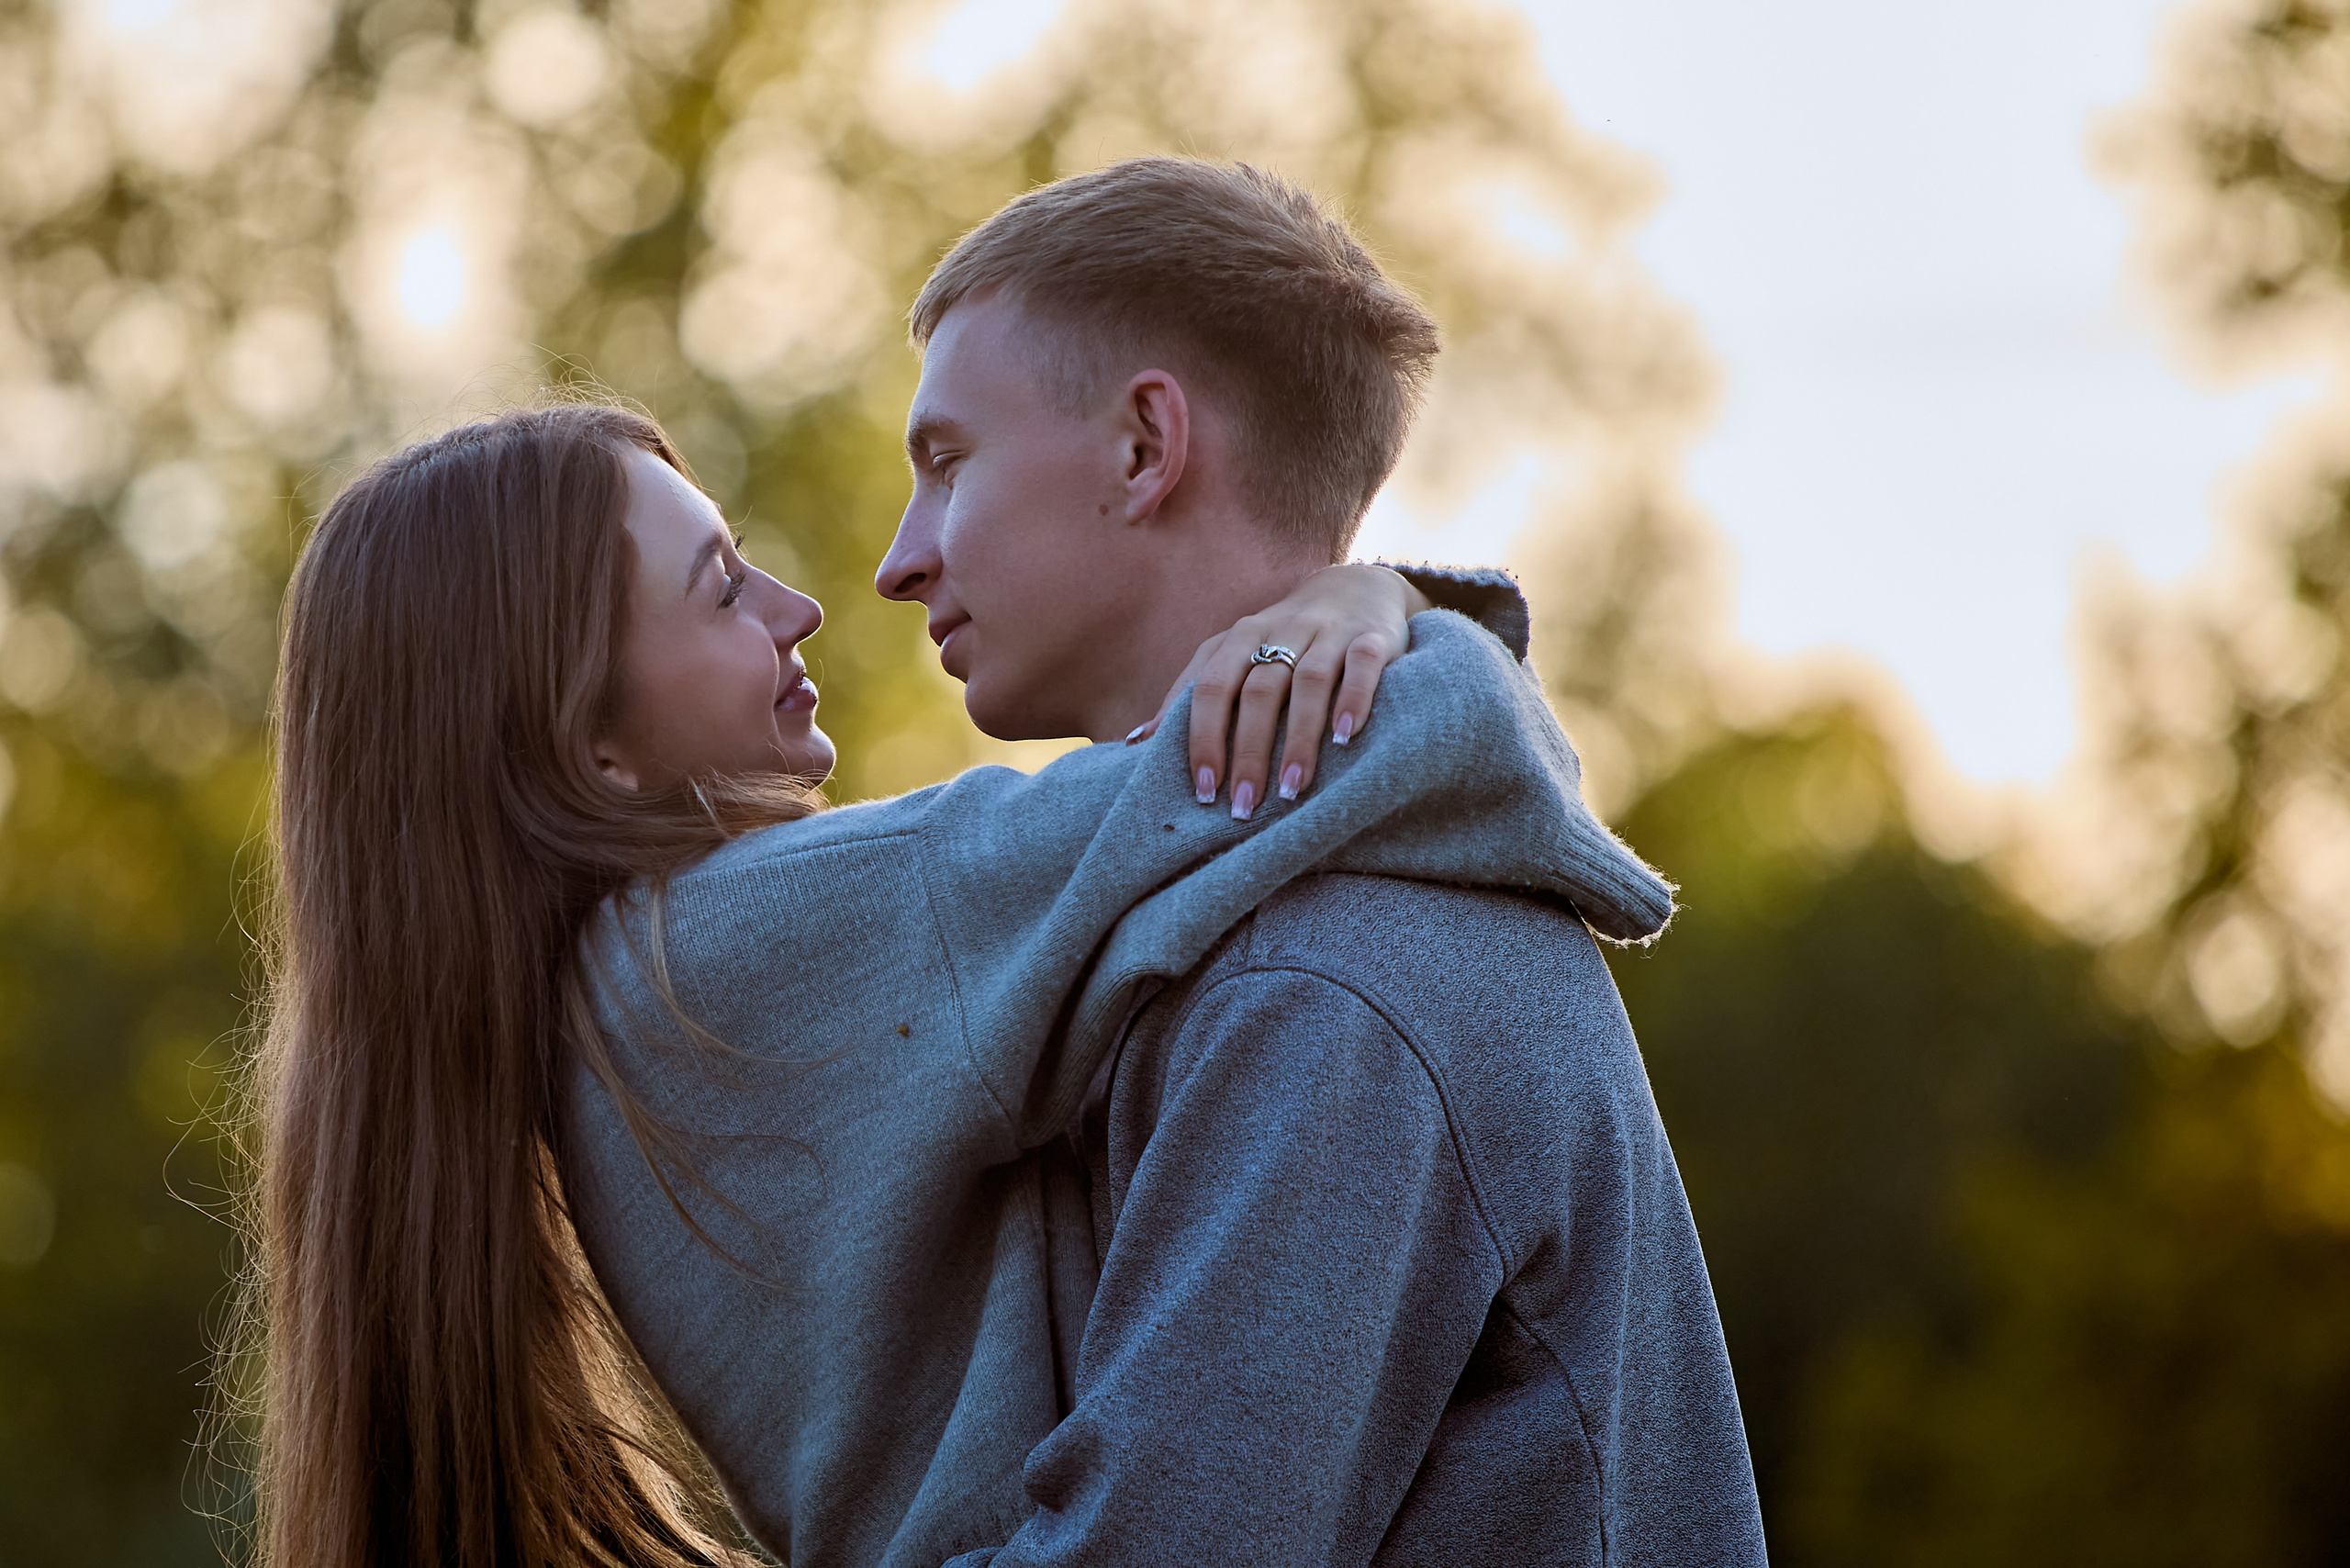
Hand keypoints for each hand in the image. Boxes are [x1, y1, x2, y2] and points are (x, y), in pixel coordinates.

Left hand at [1132, 564, 1433, 818]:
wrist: (1356, 589)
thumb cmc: (1283, 640)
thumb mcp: (1233, 657)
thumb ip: (1191, 695)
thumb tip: (1136, 744)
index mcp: (1240, 638)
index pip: (1211, 688)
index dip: (1204, 738)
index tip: (1203, 790)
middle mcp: (1281, 631)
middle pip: (1258, 692)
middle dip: (1248, 752)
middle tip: (1243, 805)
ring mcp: (1328, 633)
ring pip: (1309, 682)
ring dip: (1299, 738)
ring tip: (1291, 789)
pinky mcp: (1373, 638)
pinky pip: (1362, 665)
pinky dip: (1354, 699)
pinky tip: (1346, 737)